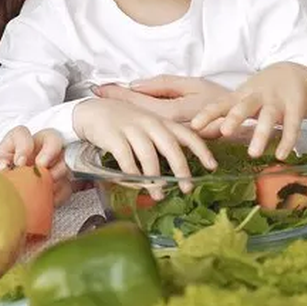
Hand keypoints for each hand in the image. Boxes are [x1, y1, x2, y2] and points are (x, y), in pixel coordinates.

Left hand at [0, 126, 69, 205]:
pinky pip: (67, 183)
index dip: (24, 145)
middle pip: (51, 137)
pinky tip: (51, 199)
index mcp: (15, 144)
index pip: (22, 133)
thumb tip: (2, 166)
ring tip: (49, 184)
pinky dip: (61, 191)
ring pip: (64, 158)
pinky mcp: (58, 181)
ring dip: (59, 170)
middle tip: (42, 165)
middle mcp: (35, 150)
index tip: (19, 162)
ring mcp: (49, 164)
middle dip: (50, 150)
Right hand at [73, 98, 215, 191]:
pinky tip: (135, 184)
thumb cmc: (125, 122)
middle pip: (170, 146)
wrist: (94, 111)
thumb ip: (164, 140)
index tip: (212, 166)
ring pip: (148, 155)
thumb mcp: (149, 125)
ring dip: (154, 178)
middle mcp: (150, 123)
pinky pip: (126, 159)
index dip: (201, 150)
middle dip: (181, 168)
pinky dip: (132, 174)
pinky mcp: (114, 137)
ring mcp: (131, 129)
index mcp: (162, 122)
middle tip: (187, 188)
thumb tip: (182, 167)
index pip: (187, 134)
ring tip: (158, 194)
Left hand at [94, 75, 229, 129]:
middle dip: (115, 102)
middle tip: (96, 93)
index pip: (136, 100)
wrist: (240, 118)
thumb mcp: (192, 85)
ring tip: (106, 104)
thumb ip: (163, 86)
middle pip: (135, 112)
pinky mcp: (173, 139)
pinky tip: (128, 118)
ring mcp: (169, 133)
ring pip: (141, 122)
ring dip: (124, 111)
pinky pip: (151, 130)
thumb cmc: (218, 97)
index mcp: (169, 110)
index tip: (99, 88)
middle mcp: (166, 124)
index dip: (117, 93)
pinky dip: (138, 122)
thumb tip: (135, 86)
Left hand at [191, 63, 306, 159]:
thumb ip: (223, 113)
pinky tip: (281, 156)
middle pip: (244, 106)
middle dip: (235, 118)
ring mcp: (277, 102)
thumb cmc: (260, 92)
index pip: (221, 104)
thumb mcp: (241, 98)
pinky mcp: (295, 107)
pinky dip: (287, 141)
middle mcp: (257, 97)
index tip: (194, 126)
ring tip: (253, 154)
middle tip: (225, 132)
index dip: (208, 114)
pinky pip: (292, 125)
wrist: (293, 73)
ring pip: (269, 117)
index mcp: (240, 96)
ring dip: (261, 134)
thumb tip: (196, 131)